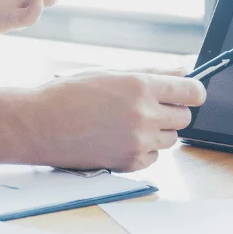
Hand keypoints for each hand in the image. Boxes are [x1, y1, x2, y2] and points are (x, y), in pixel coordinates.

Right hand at [0, 71, 206, 171]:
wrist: (38, 124)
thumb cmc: (69, 93)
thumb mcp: (111, 73)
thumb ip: (151, 73)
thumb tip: (182, 71)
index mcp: (140, 86)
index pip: (192, 92)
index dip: (194, 92)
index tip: (189, 94)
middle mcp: (144, 114)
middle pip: (185, 118)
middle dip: (172, 112)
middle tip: (148, 108)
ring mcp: (138, 141)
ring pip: (171, 140)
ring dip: (158, 132)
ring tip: (128, 123)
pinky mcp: (128, 163)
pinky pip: (153, 158)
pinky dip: (143, 150)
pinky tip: (119, 139)